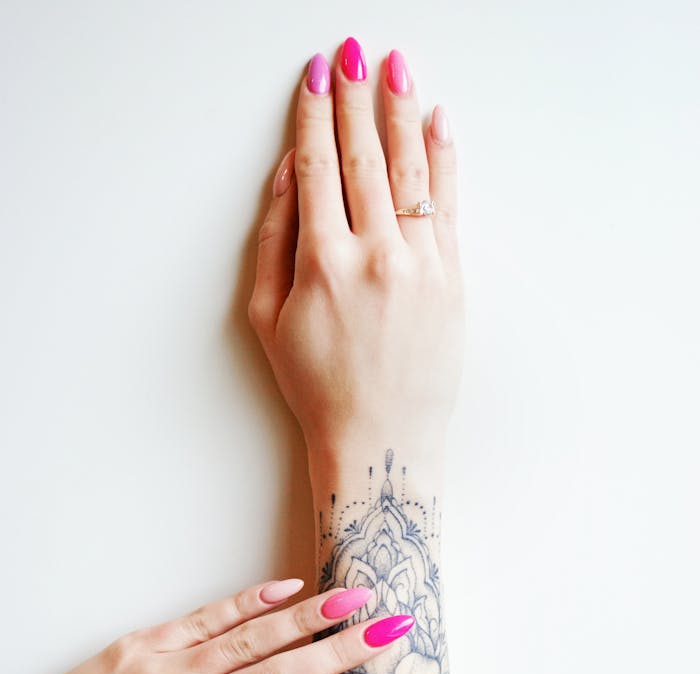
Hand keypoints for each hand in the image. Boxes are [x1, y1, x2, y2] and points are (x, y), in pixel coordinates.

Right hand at [248, 40, 465, 462]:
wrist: (380, 439)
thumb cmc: (319, 386)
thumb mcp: (267, 321)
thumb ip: (272, 242)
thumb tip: (287, 178)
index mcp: (322, 262)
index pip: (317, 166)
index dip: (315, 114)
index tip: (317, 77)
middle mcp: (374, 254)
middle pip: (363, 156)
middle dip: (356, 97)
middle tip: (354, 54)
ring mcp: (420, 264)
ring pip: (411, 170)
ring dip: (401, 112)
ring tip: (396, 68)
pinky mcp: (453, 279)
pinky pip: (449, 204)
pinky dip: (445, 158)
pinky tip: (438, 122)